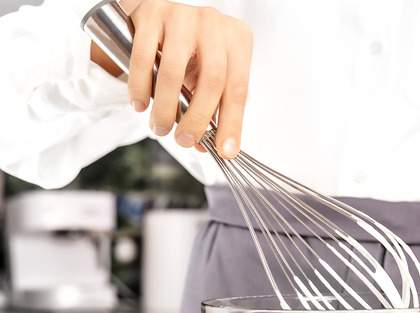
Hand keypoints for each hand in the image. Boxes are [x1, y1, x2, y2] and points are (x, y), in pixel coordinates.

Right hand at [90, 0, 252, 158]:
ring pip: (174, 71)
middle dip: (197, 119)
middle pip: (212, 80)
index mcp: (237, 40)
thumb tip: (209, 147)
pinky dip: (140, 87)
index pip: (238, 89)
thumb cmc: (190, 48)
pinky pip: (143, 58)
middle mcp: (215, 24)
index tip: (225, 151)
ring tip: (159, 127)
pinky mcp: (152, 13)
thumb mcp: (208, 75)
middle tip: (184, 141)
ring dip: (165, 108)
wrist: (158, 14)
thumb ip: (212, 108)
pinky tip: (140, 103)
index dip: (232, 124)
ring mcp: (183, 16)